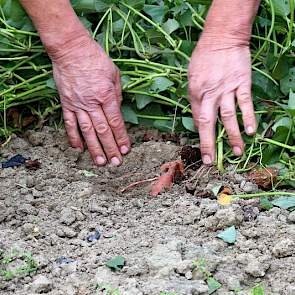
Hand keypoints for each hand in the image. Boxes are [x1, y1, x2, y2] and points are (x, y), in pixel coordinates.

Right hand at [50, 35, 129, 165]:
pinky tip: (78, 149)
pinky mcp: (66, 104)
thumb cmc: (95, 58)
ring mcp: (77, 104)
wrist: (71, 49)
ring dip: (94, 148)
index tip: (126, 150)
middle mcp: (92, 103)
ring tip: (100, 162)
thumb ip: (117, 95)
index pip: (116, 122)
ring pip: (87, 131)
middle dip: (111, 148)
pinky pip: (70, 124)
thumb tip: (118, 112)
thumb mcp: (114, 74)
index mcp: (106, 95)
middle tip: (116, 163)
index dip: (122, 138)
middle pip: (103, 130)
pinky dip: (73, 137)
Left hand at [188, 40, 255, 164]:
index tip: (204, 147)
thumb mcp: (191, 77)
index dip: (200, 135)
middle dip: (209, 144)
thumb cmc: (203, 56)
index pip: (196, 119)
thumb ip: (194, 98)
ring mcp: (226, 89)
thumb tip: (198, 118)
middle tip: (211, 161)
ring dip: (232, 136)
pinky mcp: (242, 84)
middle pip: (209, 123)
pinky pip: (245, 104)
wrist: (222, 37)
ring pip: (228, 117)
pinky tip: (251, 131)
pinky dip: (248, 118)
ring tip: (237, 152)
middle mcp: (209, 94)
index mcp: (195, 93)